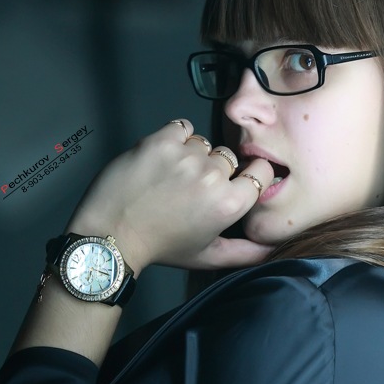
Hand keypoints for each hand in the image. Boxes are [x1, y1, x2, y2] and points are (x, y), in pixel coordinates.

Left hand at [66, 120, 274, 273]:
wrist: (112, 233)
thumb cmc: (161, 246)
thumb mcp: (207, 256)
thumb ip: (245, 253)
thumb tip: (271, 248)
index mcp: (229, 204)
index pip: (262, 171)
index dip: (249, 175)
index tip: (234, 182)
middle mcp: (212, 177)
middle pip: (229, 159)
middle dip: (214, 171)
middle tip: (190, 190)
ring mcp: (186, 156)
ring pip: (204, 144)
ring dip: (192, 156)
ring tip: (171, 178)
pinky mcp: (161, 141)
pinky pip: (182, 128)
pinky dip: (175, 139)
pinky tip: (164, 159)